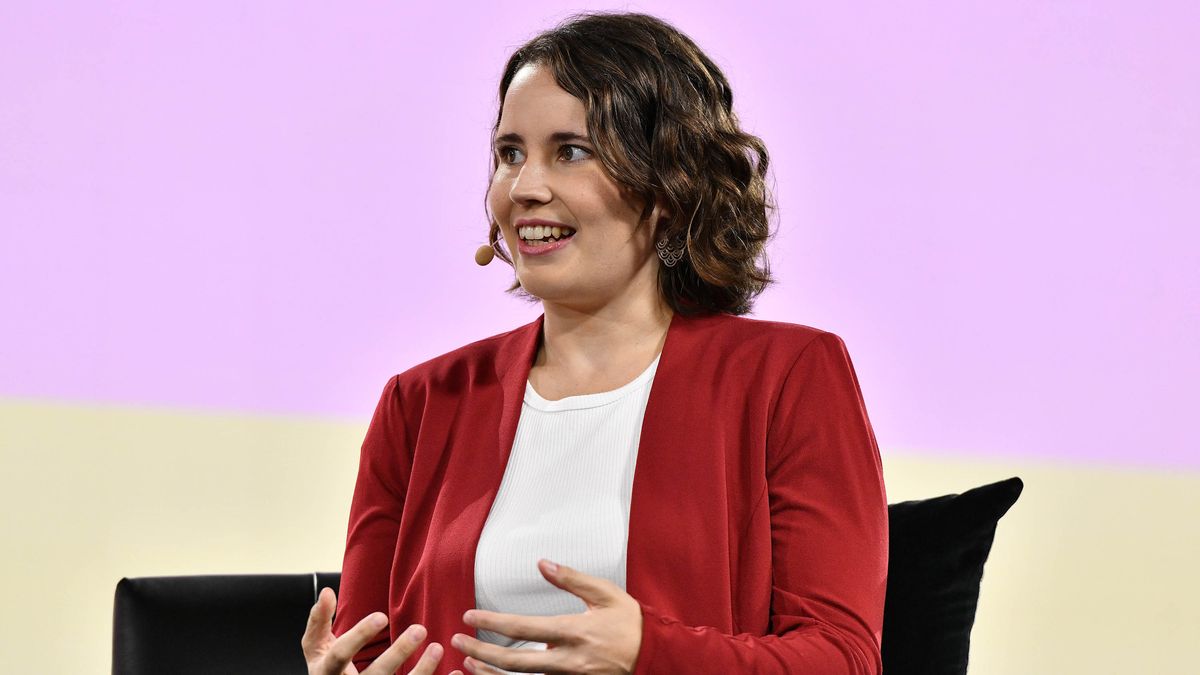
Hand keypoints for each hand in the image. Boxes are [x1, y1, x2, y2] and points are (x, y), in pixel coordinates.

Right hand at [302, 586, 463, 674]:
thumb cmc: (326, 669)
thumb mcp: (314, 648)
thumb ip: (318, 621)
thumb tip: (327, 591)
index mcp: (328, 672)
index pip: (342, 654)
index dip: (360, 635)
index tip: (382, 615)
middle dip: (399, 653)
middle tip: (420, 629)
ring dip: (422, 671)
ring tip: (438, 648)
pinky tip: (456, 672)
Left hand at [451, 560, 642, 674]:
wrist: (656, 657)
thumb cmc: (631, 623)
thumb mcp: (605, 593)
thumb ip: (571, 578)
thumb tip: (542, 563)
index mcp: (574, 632)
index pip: (524, 628)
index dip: (493, 623)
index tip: (469, 616)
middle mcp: (568, 660)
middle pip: (514, 662)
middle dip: (481, 653)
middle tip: (457, 642)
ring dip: (491, 674)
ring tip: (467, 665)